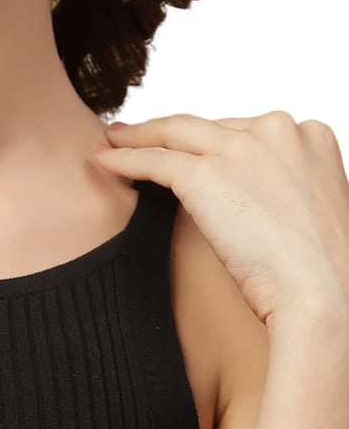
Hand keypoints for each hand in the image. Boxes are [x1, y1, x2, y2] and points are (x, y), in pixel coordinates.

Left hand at [93, 112, 348, 326]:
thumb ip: (283, 185)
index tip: (187, 145)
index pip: (243, 129)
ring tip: (112, 139)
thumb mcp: (311, 209)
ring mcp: (239, 149)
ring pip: (173, 133)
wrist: (326, 302)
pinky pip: (153, 161)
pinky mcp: (205, 175)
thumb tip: (247, 190)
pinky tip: (103, 159)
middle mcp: (276, 130)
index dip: (210, 140)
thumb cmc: (323, 274)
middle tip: (135, 134)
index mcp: (310, 135)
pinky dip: (123, 159)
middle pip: (206, 126)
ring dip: (136, 135)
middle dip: (169, 131)